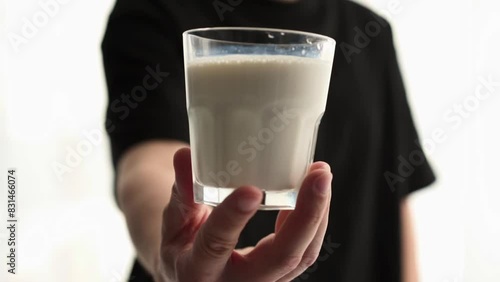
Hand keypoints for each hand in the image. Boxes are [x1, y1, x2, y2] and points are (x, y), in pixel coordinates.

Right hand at [154, 148, 332, 281]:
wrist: (195, 276)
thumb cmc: (182, 247)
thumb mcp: (173, 223)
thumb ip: (181, 192)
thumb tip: (183, 155)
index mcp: (198, 272)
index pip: (216, 245)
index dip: (233, 218)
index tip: (251, 189)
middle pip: (281, 257)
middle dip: (306, 215)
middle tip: (319, 176)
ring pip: (301, 256)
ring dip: (318, 215)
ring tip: (321, 175)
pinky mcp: (279, 276)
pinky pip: (304, 253)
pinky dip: (314, 221)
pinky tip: (315, 192)